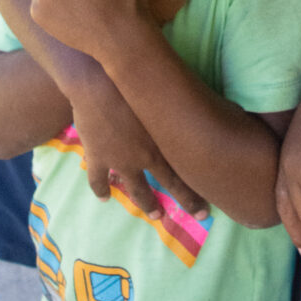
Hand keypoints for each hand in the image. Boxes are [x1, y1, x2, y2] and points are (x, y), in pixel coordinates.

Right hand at [69, 76, 207, 222]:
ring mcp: (118, 161)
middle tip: (182, 216)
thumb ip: (179, 113)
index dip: (193, 197)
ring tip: (152, 213)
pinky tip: (104, 197)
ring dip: (144, 202)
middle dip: (175, 202)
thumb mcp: (165, 99)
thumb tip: (203, 112)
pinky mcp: (96, 157)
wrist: (97, 84)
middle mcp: (142, 159)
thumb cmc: (133, 85)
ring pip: (133, 189)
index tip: (204, 213)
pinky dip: (101, 189)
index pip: (182, 177)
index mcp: (161, 146)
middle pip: (161, 186)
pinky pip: (97, 179)